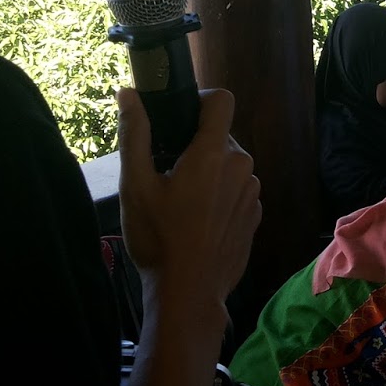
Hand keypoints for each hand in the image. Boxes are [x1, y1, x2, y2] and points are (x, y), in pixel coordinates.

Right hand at [118, 88, 260, 311]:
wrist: (188, 292)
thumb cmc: (158, 238)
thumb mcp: (136, 185)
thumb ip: (135, 134)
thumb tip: (128, 93)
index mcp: (214, 153)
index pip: (222, 100)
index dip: (200, 100)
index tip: (178, 119)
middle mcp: (243, 167)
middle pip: (220, 136)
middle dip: (195, 145)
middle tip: (166, 172)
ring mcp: (253, 192)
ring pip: (229, 164)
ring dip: (208, 172)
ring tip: (180, 202)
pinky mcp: (256, 215)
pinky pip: (237, 189)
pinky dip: (220, 195)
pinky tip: (197, 221)